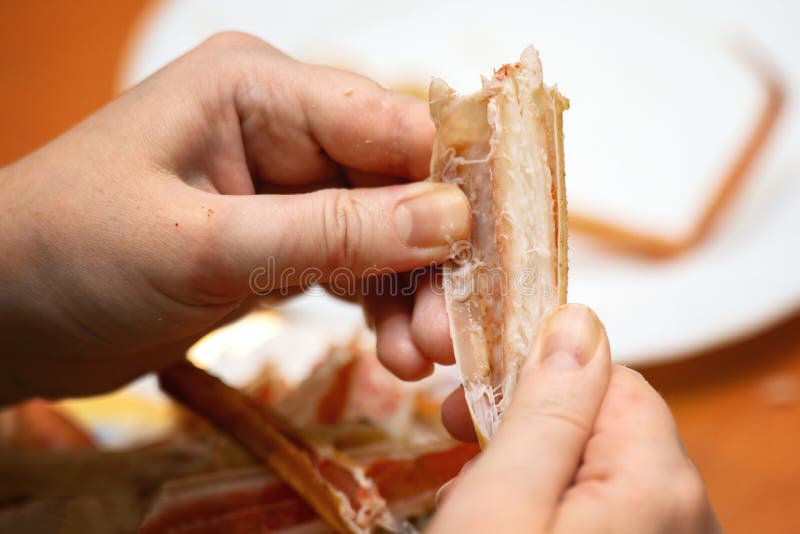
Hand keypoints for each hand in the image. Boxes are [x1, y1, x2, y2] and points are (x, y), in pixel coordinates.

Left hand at [0, 32, 469, 402]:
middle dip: (433, 256)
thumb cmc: (72, 255)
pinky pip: (353, 265)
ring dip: (412, 292)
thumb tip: (451, 220)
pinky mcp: (281, 238)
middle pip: (397, 182)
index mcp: (258, 89)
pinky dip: (379, 307)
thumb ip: (328, 232)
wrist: (6, 314)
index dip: (450, 182)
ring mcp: (285, 185)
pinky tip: (395, 350)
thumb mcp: (202, 246)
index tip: (489, 252)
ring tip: (423, 355)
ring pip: (383, 231)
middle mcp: (283, 127)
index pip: (389, 122)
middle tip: (452, 330)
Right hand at [433, 304, 720, 533]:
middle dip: (527, 428)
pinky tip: (510, 522)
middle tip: (459, 449)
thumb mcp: (504, 499)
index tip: (467, 404)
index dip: (533, 381)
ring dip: (533, 469)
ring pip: (598, 467)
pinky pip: (604, 508)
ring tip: (475, 499)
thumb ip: (548, 408)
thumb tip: (579, 319)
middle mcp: (682, 509)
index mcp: (657, 480)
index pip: (609, 377)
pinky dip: (553, 506)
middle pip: (604, 423)